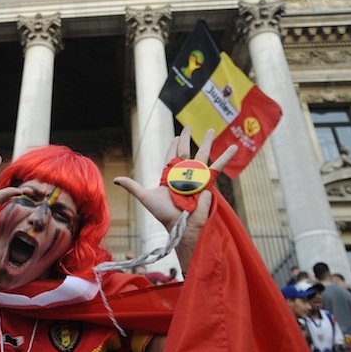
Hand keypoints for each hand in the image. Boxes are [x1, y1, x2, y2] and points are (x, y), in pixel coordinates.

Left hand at [114, 127, 236, 230]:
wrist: (180, 224)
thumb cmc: (164, 213)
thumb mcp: (146, 197)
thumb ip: (133, 187)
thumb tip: (116, 179)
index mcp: (170, 175)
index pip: (172, 156)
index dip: (174, 145)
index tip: (177, 136)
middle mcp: (184, 173)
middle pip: (186, 151)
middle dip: (188, 138)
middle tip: (189, 126)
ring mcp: (196, 176)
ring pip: (202, 154)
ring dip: (207, 141)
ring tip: (212, 129)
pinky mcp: (207, 181)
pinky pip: (218, 167)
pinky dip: (227, 156)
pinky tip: (234, 147)